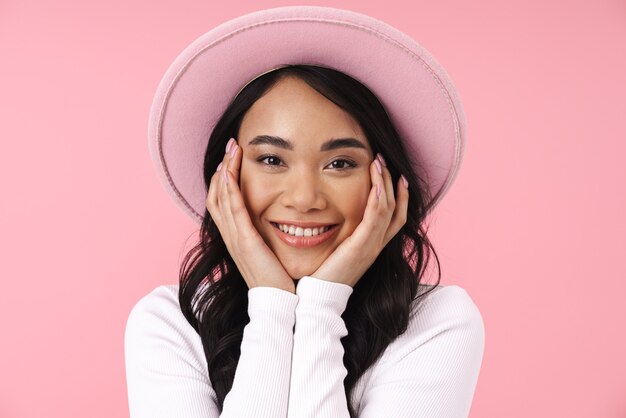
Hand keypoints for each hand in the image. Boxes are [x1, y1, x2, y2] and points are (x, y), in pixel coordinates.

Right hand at [206, 138, 295, 293]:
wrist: (281, 304)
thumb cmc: (280, 279)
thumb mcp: (271, 251)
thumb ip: (269, 235)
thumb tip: (281, 218)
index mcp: (237, 237)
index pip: (222, 202)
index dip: (223, 179)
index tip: (231, 158)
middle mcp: (231, 237)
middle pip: (216, 195)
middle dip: (222, 168)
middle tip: (230, 146)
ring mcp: (235, 239)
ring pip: (220, 198)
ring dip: (225, 172)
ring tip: (231, 150)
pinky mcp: (245, 243)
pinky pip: (233, 211)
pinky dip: (229, 190)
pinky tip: (230, 172)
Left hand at [310, 153, 408, 287]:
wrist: (318, 299)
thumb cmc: (321, 275)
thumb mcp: (335, 252)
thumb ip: (339, 236)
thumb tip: (328, 219)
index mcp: (371, 246)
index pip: (394, 216)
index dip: (398, 195)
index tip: (395, 175)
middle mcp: (376, 245)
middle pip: (396, 209)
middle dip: (392, 182)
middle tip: (384, 160)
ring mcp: (371, 246)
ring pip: (388, 209)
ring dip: (384, 183)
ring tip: (378, 163)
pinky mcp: (361, 247)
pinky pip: (376, 218)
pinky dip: (378, 199)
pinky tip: (376, 184)